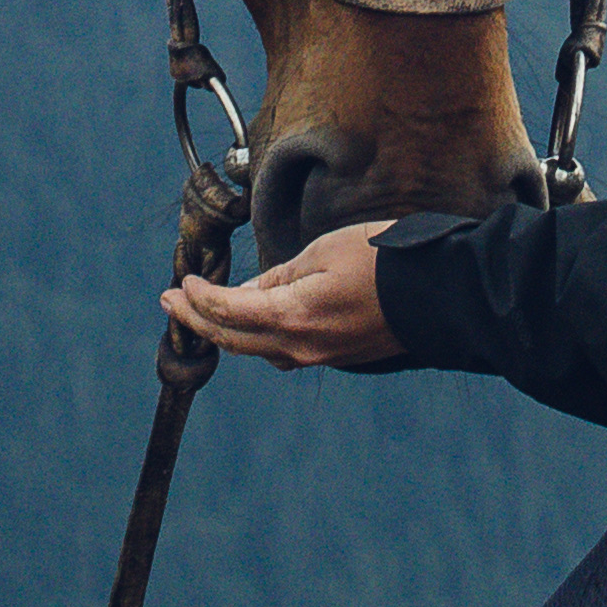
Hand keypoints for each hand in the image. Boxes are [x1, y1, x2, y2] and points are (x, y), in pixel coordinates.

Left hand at [166, 221, 398, 369]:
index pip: (227, 312)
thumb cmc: (382, 261)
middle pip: (232, 339)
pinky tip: (252, 321)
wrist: (437, 294)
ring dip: (225, 331)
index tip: (182, 281)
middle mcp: (300, 345)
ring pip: (257, 349)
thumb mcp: (322, 251)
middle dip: (196, 321)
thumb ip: (279, 275)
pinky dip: (257, 337)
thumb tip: (249, 292)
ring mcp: (319, 355)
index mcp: (293, 315)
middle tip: (169, 303)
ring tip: (203, 310)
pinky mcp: (335, 355)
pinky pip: (283, 351)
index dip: (198, 297)